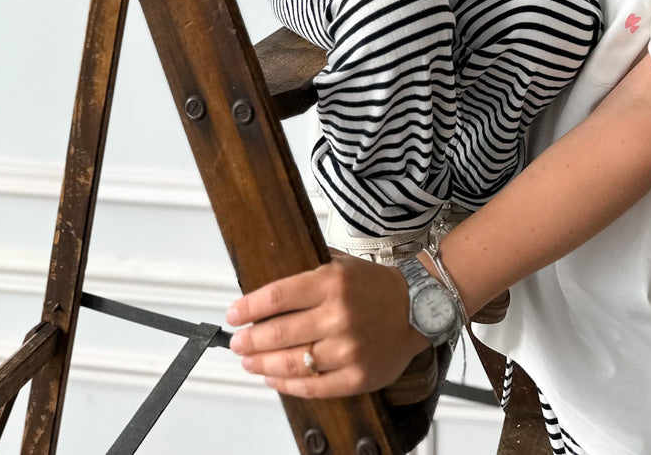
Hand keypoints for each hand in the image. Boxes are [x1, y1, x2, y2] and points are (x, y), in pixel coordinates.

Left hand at [226, 254, 426, 397]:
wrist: (417, 307)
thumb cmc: (375, 286)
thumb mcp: (341, 264)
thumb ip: (307, 273)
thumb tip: (267, 290)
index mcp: (332, 282)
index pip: (276, 296)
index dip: (248, 307)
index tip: (233, 314)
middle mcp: (338, 315)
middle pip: (278, 333)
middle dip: (249, 340)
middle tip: (236, 342)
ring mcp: (347, 349)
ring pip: (291, 363)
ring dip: (261, 364)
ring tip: (248, 361)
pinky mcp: (356, 376)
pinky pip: (312, 387)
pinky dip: (286, 384)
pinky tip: (273, 377)